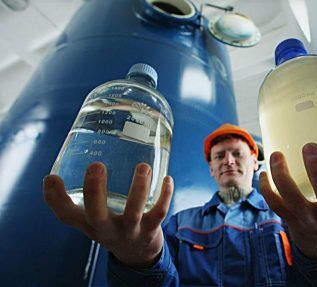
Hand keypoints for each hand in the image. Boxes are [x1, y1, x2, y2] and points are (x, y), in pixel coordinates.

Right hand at [43, 162, 173, 266]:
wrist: (136, 253)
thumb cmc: (111, 225)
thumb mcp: (92, 216)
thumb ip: (84, 193)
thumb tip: (74, 157)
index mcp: (88, 223)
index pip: (66, 215)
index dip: (55, 199)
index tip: (52, 178)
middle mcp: (106, 229)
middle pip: (95, 215)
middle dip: (94, 190)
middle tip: (96, 165)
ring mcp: (129, 231)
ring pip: (133, 212)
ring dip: (138, 188)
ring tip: (143, 166)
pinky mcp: (150, 230)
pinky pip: (159, 213)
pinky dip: (165, 195)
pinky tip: (168, 178)